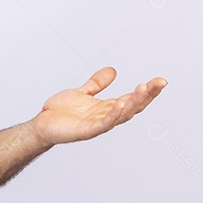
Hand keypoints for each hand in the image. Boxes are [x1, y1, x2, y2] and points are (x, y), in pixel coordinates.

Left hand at [31, 67, 166, 145]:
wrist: (41, 125)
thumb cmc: (60, 112)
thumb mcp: (82, 92)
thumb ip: (97, 83)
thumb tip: (113, 70)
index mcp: (107, 108)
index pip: (132, 99)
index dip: (147, 91)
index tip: (160, 81)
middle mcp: (106, 116)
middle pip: (133, 106)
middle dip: (147, 95)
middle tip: (160, 83)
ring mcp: (97, 125)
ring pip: (122, 115)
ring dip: (134, 102)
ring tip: (144, 88)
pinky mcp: (86, 131)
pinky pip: (103, 124)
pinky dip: (113, 115)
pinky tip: (120, 104)